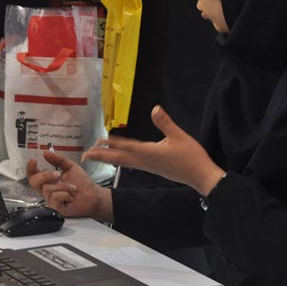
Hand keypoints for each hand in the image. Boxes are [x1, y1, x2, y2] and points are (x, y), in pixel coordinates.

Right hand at [27, 152, 112, 220]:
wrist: (93, 195)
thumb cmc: (83, 183)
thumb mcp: (70, 167)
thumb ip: (57, 160)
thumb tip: (46, 153)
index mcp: (48, 180)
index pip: (33, 175)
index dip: (30, 168)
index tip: (34, 160)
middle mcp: (47, 190)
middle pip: (34, 182)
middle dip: (45, 175)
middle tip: (58, 174)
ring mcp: (50, 200)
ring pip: (47, 189)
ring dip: (63, 186)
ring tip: (72, 187)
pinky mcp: (55, 209)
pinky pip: (54, 198)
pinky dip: (65, 194)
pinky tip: (71, 197)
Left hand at [83, 106, 225, 195]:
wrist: (201, 177)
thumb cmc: (191, 157)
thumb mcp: (179, 136)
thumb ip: (165, 123)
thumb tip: (155, 108)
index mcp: (149, 153)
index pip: (124, 147)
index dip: (109, 145)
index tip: (95, 143)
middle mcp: (145, 161)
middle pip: (118, 158)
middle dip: (101, 156)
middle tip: (85, 155)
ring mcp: (149, 166)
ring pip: (123, 162)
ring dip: (110, 157)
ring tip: (98, 154)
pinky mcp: (153, 168)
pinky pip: (132, 163)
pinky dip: (121, 160)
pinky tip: (121, 158)